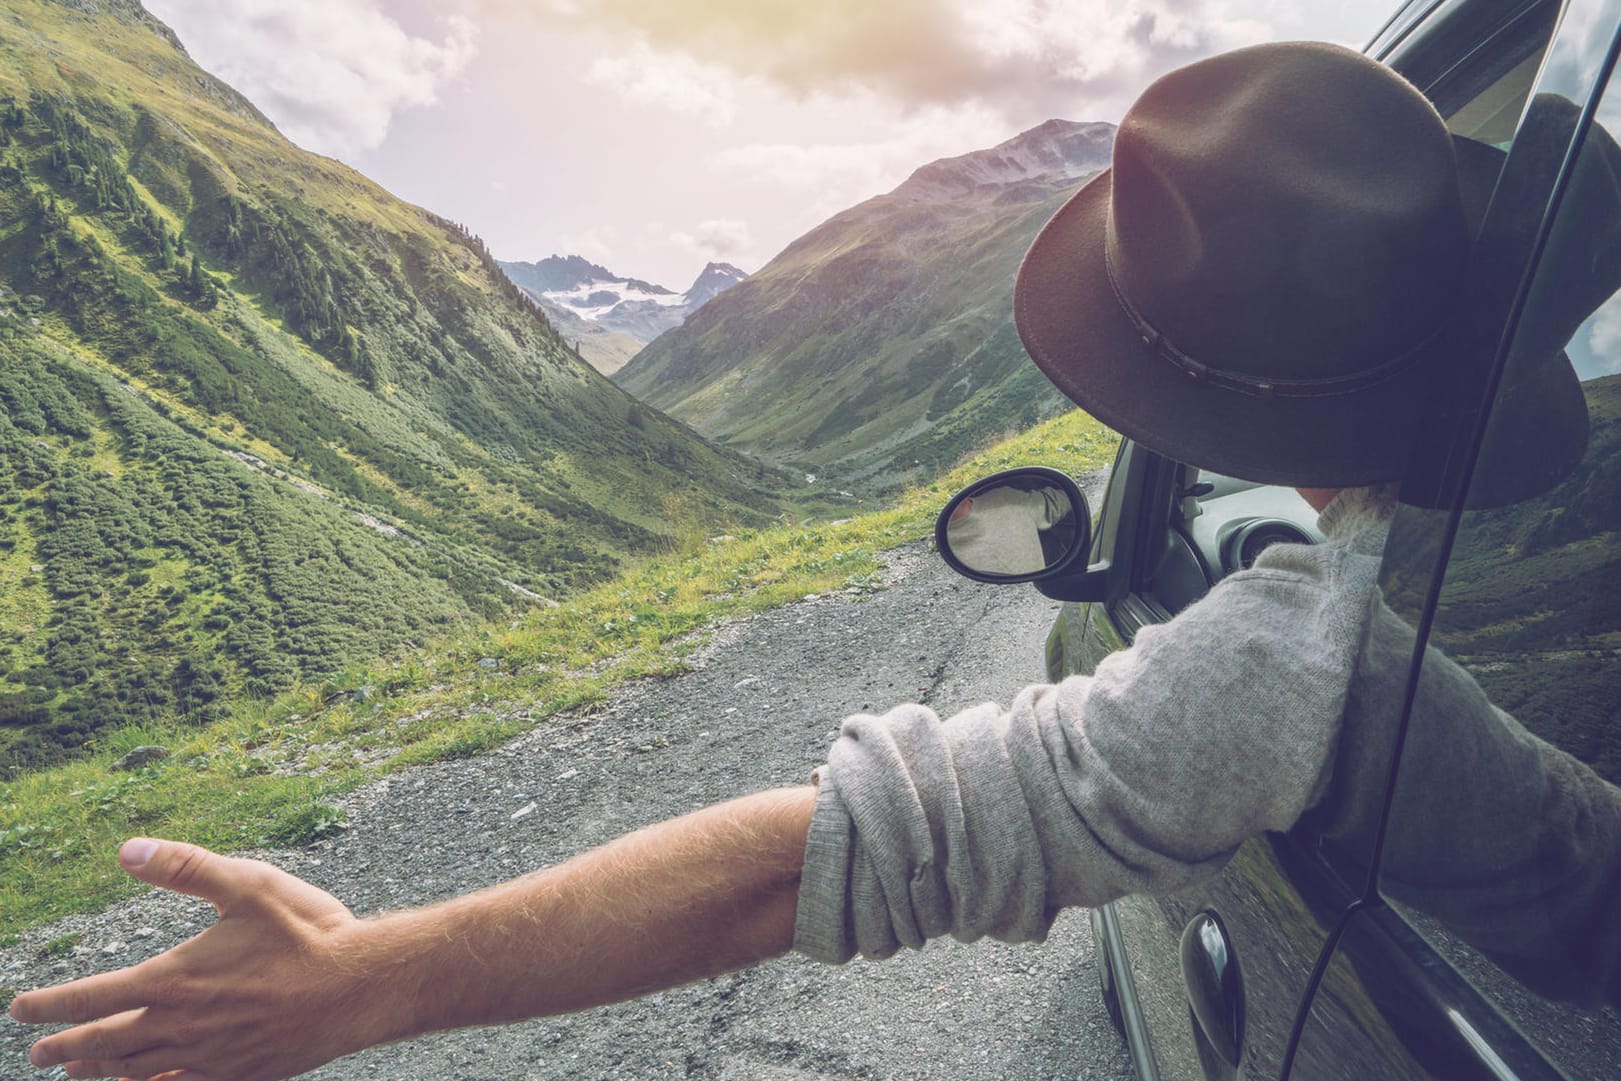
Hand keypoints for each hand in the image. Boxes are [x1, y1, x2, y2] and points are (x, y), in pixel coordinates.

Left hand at [11, 838, 390, 1080]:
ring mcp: (208, 1057)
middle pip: (103, 1043)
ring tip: (78, 1070)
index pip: (92, 997)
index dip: (50, 1004)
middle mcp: (182, 1025)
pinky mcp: (237, 1073)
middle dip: (64, 1046)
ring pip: (135, 1071)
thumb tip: (128, 850)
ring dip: (99, 1070)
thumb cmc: (308, 931)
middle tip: (37, 1053)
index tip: (20, 1008)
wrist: (360, 986)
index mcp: (175, 979)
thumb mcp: (248, 884)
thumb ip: (186, 868)